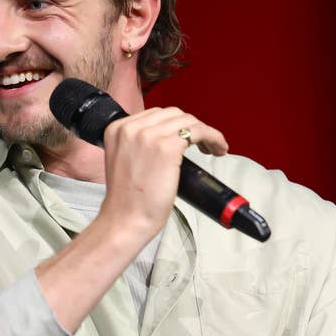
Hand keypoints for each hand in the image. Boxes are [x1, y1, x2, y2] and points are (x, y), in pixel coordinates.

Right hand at [100, 106, 227, 241]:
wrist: (125, 220)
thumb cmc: (128, 201)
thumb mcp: (125, 161)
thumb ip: (139, 145)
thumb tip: (168, 141)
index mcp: (117, 129)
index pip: (155, 114)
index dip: (175, 125)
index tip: (185, 138)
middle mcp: (131, 127)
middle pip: (172, 114)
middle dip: (190, 127)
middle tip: (202, 144)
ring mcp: (149, 136)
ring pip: (188, 121)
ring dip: (205, 132)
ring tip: (213, 149)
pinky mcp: (167, 147)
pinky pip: (198, 132)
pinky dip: (213, 137)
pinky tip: (217, 149)